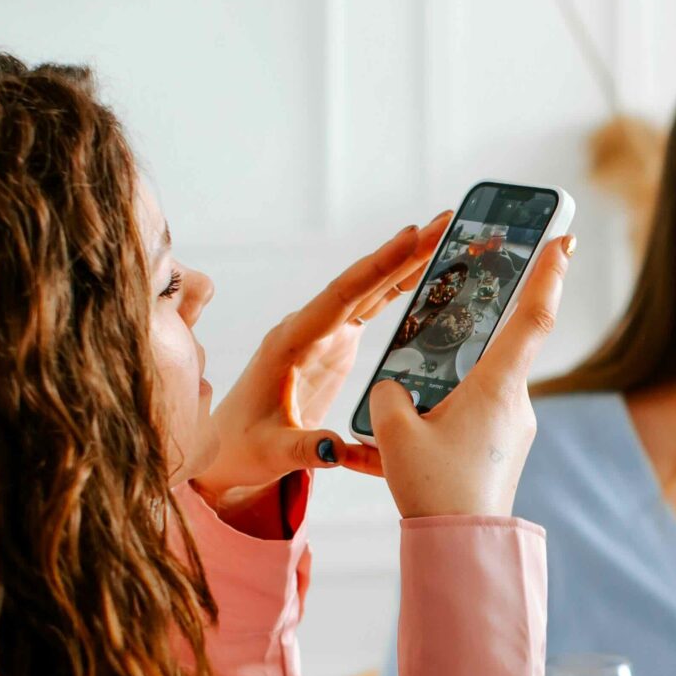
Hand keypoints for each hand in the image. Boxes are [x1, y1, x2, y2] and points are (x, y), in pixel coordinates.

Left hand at [190, 212, 453, 502]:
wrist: (229, 449)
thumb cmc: (243, 447)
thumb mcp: (271, 452)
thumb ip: (304, 449)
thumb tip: (337, 451)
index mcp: (292, 342)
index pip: (343, 296)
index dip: (379, 267)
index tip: (412, 236)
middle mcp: (309, 328)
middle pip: (364, 282)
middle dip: (405, 251)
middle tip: (446, 222)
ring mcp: (323, 333)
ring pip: (370, 289)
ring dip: (407, 262)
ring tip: (446, 235)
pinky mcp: (334, 344)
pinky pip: (370, 308)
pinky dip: (398, 288)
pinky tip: (425, 272)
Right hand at [365, 236, 576, 517]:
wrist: (462, 549)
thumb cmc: (436, 490)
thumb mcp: (395, 433)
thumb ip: (390, 394)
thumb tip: (395, 386)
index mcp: (498, 386)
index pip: (533, 316)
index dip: (549, 272)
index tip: (563, 237)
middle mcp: (516, 401)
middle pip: (501, 345)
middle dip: (485, 321)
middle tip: (478, 287)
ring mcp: (515, 426)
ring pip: (484, 383)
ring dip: (456, 377)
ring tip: (422, 386)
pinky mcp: (505, 448)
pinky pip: (480, 411)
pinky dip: (454, 406)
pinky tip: (423, 426)